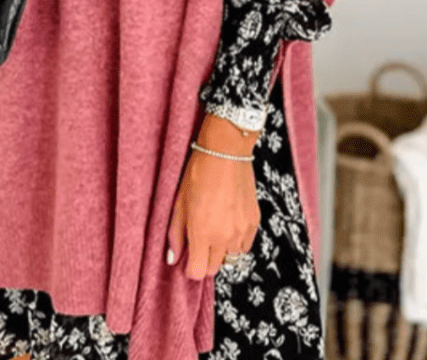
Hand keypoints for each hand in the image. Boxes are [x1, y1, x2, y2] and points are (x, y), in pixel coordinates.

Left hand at [166, 147, 260, 279]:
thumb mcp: (179, 202)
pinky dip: (236, 241)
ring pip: (231, 258)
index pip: (198, 272)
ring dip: (221, 251)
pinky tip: (228, 224)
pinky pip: (245, 245)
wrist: (226, 153)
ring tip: (214, 230)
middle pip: (214, 268)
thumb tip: (172, 257)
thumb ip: (175, 233)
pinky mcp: (254, 222)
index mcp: (202, 233)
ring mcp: (241, 231)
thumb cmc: (198, 173)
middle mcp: (224, 237)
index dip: (190, 269)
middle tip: (198, 242)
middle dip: (204, 260)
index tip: (187, 259)